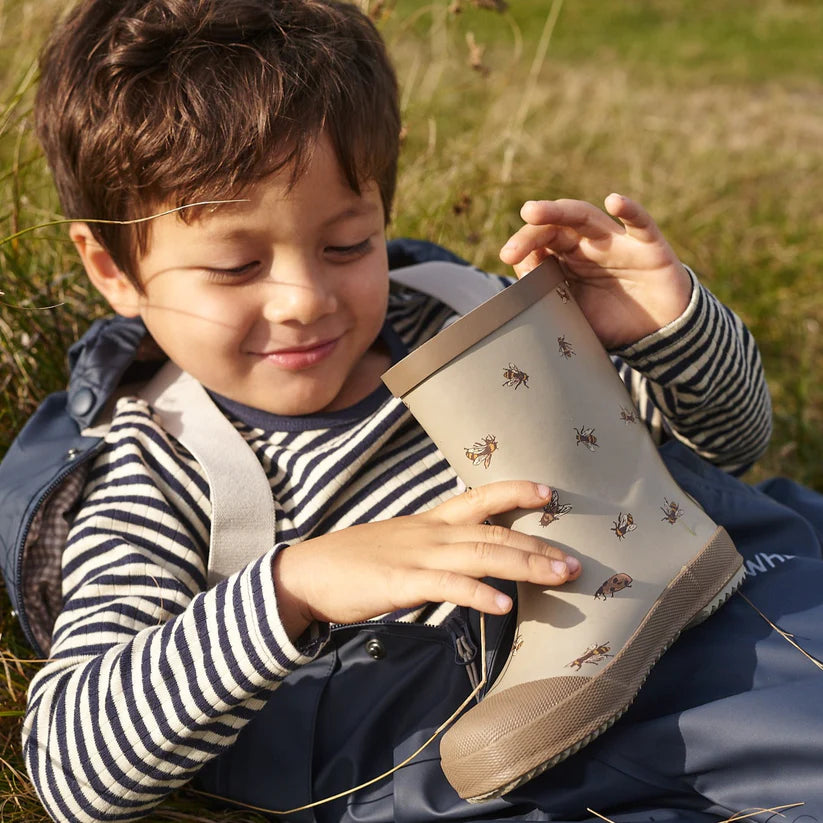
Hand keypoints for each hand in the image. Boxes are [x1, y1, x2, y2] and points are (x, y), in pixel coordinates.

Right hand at [273, 481, 581, 638]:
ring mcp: (416, 555)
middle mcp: (430, 532)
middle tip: (576, 562)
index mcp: (430, 521)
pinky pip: (446, 586)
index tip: (549, 490)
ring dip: (524, 565)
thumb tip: (466, 558)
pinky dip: (478, 594)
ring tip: (560, 577)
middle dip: (538, 545)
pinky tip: (503, 606)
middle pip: (493, 532)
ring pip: (480, 554)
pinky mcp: (400, 583)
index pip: (480, 497)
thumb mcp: (400, 544)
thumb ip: (435, 549)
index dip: (516, 490)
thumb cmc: (354, 562)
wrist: (306, 573)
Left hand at [499, 194, 692, 348]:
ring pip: (587, 218)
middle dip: (533, 229)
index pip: (541, 243)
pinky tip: (614, 201)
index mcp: (569, 259)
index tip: (507, 256)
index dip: (524, 245)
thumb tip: (519, 280)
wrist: (656, 333)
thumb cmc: (610, 321)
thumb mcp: (572, 312)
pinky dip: (630, 211)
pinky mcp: (649, 247)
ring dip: (560, 211)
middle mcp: (590, 245)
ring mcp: (618, 242)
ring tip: (534, 211)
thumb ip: (548, 296)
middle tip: (516, 236)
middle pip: (557, 227)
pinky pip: (640, 224)